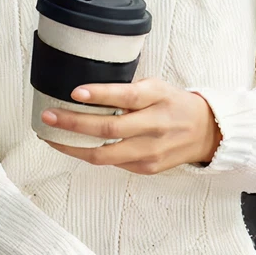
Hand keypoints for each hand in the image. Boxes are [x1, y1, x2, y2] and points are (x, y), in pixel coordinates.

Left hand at [42, 78, 220, 172]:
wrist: (207, 132)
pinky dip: (87, 154)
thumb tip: (84, 92)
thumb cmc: (173, 104)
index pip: (126, 96)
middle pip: (109, 129)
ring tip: (50, 136)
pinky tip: (71, 146)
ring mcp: (151, 151)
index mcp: (157, 99)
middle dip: (73, 123)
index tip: (75, 92)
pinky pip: (111, 163)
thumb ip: (127, 90)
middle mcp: (155, 126)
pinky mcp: (146, 167)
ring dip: (72, 146)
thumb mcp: (156, 87)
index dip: (100, 95)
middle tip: (48, 116)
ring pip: (104, 154)